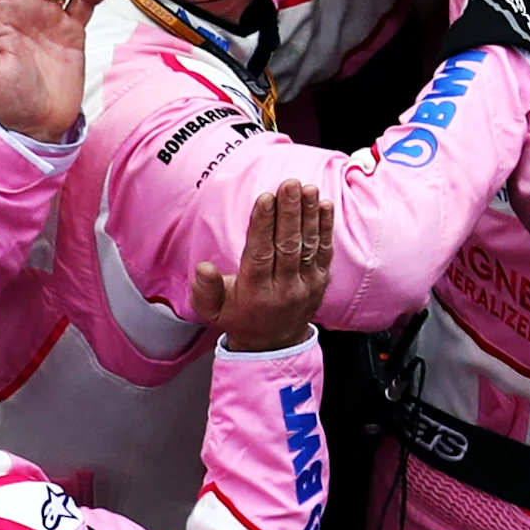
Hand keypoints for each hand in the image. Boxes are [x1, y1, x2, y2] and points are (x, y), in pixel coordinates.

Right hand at [190, 182, 331, 352]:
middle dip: (289, 212)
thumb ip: (205, 290)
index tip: (265, 198)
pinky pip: (324, 250)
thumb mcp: (212, 311)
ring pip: (308, 245)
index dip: (263, 225)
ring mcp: (306, 284)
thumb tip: (203, 267)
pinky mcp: (321, 280)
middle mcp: (283, 288)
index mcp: (255, 292)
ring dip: (309, 214)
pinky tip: (325, 205)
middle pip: (287, 245)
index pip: (260, 254)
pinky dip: (326, 227)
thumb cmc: (239, 318)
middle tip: (289, 185)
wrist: (274, 344)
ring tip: (308, 188)